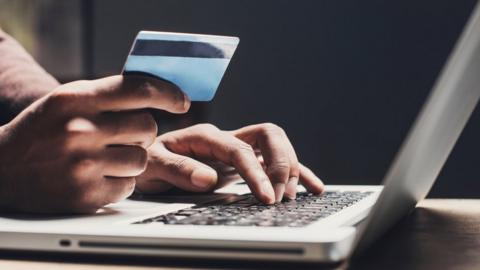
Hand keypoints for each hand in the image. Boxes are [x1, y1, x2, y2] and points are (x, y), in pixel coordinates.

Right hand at [0, 75, 188, 212]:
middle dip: (142, 131)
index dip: (168, 93)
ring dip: (132, 159)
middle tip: (123, 135)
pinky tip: (98, 176)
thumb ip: (108, 93)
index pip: (139, 89)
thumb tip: (159, 91)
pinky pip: (129, 186)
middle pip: (148, 127)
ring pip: (142, 159)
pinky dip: (120, 182)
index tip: (182, 101)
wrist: (3, 167)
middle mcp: (80, 130)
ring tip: (107, 157)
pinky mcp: (85, 195)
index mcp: (77, 99)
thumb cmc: (43, 128)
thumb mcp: (68, 99)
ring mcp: (83, 165)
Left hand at [136, 123, 323, 202]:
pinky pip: (274, 162)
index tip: (267, 197)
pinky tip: (313, 186)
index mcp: (206, 136)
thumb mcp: (152, 165)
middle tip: (280, 196)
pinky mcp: (242, 163)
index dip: (257, 172)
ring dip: (290, 167)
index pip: (240, 149)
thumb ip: (178, 169)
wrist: (146, 162)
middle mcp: (225, 138)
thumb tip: (209, 178)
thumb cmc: (147, 162)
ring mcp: (236, 149)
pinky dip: (296, 172)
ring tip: (293, 196)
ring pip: (276, 145)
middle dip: (281, 163)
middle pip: (268, 135)